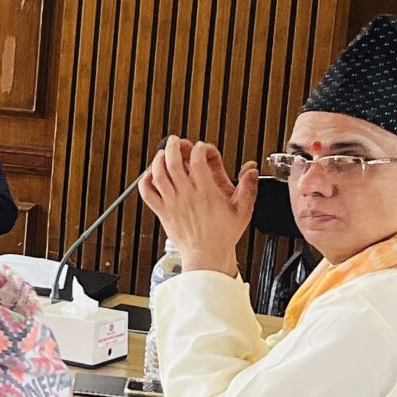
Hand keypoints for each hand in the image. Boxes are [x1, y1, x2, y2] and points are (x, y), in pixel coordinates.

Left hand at [137, 138, 255, 275]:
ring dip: (158, 159)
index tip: (202, 148)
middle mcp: (186, 195)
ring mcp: (172, 203)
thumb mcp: (243, 210)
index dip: (199, 148)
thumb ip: (248, 188)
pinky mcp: (162, 212)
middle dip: (173, 146)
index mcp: (206, 192)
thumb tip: (251, 170)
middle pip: (173, 161)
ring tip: (163, 152)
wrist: (206, 256)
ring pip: (158, 173)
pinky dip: (145, 180)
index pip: (197, 160)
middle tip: (176, 141)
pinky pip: (147, 193)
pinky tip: (150, 174)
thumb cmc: (223, 235)